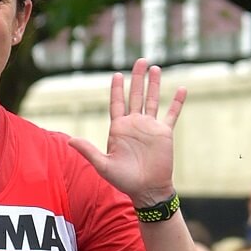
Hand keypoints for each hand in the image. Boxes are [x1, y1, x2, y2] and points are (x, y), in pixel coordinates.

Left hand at [69, 59, 183, 205]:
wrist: (147, 189)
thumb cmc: (124, 180)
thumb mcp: (103, 165)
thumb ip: (88, 151)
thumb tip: (69, 140)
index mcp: (119, 129)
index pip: (117, 103)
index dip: (117, 89)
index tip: (117, 74)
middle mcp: (134, 124)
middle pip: (135, 96)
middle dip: (137, 78)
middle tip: (140, 60)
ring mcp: (150, 128)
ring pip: (152, 100)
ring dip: (154, 84)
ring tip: (155, 68)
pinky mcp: (164, 134)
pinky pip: (171, 114)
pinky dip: (176, 102)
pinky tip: (181, 89)